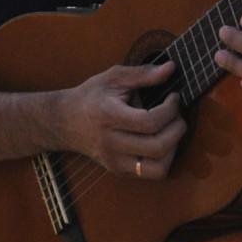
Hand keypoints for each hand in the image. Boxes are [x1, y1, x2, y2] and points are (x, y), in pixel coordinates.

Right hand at [51, 60, 185, 180]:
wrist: (64, 122)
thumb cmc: (91, 97)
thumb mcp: (112, 78)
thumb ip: (142, 73)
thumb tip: (171, 69)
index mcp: (108, 116)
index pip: (149, 122)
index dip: (171, 109)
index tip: (173, 97)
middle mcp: (110, 143)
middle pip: (158, 146)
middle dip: (177, 129)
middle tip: (176, 115)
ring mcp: (114, 160)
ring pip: (159, 167)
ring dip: (174, 148)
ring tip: (170, 130)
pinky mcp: (119, 170)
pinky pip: (152, 173)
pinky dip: (164, 158)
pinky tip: (160, 141)